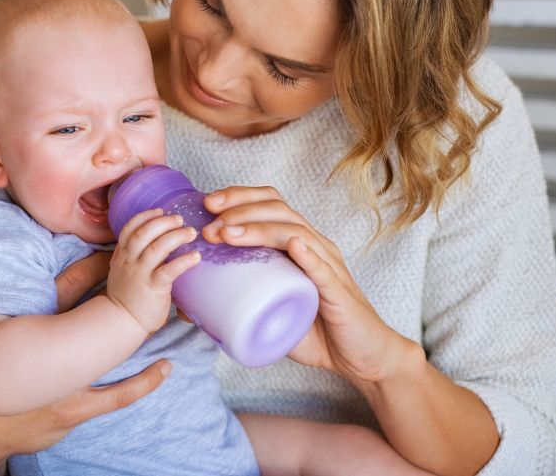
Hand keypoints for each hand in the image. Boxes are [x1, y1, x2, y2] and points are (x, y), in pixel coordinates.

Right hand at [0, 225, 172, 475]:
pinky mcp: (75, 409)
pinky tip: (164, 368)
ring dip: (140, 334)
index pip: (66, 288)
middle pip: (97, 316)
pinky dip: (143, 383)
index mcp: (28, 327)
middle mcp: (52, 356)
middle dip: (124, 295)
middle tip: (149, 274)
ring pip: (114, 355)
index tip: (116, 249)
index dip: (94, 266)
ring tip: (167, 313)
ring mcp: (67, 384)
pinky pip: (116, 396)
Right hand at [107, 209, 201, 333]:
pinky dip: (184, 261)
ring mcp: (140, 274)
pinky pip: (169, 270)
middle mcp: (129, 261)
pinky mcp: (153, 288)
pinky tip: (196, 257)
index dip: (146, 216)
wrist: (122, 322)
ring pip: (156, 248)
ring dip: (175, 237)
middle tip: (180, 219)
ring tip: (191, 233)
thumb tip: (160, 242)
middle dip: (163, 222)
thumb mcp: (124, 271)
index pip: (130, 228)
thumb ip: (136, 256)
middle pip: (144, 233)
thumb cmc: (128, 296)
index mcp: (122, 255)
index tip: (161, 211)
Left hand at [201, 187, 420, 384]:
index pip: (271, 205)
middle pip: (279, 210)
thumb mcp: (273, 313)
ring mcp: (330, 267)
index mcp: (300, 244)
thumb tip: (193, 306)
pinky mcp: (340, 294)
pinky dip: (307, 256)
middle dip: (240, 209)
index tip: (207, 203)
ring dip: (259, 229)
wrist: (362, 359)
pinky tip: (292, 245)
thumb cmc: (320, 332)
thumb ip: (240, 305)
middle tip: (210, 222)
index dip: (240, 197)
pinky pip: (324, 270)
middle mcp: (316, 247)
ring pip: (295, 233)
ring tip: (229, 233)